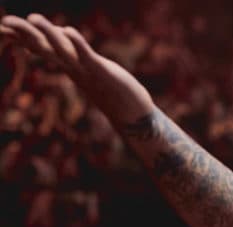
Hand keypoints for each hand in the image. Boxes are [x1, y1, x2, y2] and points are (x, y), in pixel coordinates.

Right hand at [0, 13, 153, 125]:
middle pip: (43, 48)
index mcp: (66, 64)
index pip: (38, 47)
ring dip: (49, 34)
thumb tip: (58, 35)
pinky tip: (69, 31)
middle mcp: (71, 66)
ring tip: (33, 18)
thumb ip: (70, 51)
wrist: (130, 113)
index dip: (19, 37)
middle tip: (3, 22)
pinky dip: (78, 43)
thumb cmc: (109, 87)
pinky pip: (87, 56)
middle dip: (24, 34)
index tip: (0, 27)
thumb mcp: (85, 67)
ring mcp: (85, 69)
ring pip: (63, 50)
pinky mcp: (102, 71)